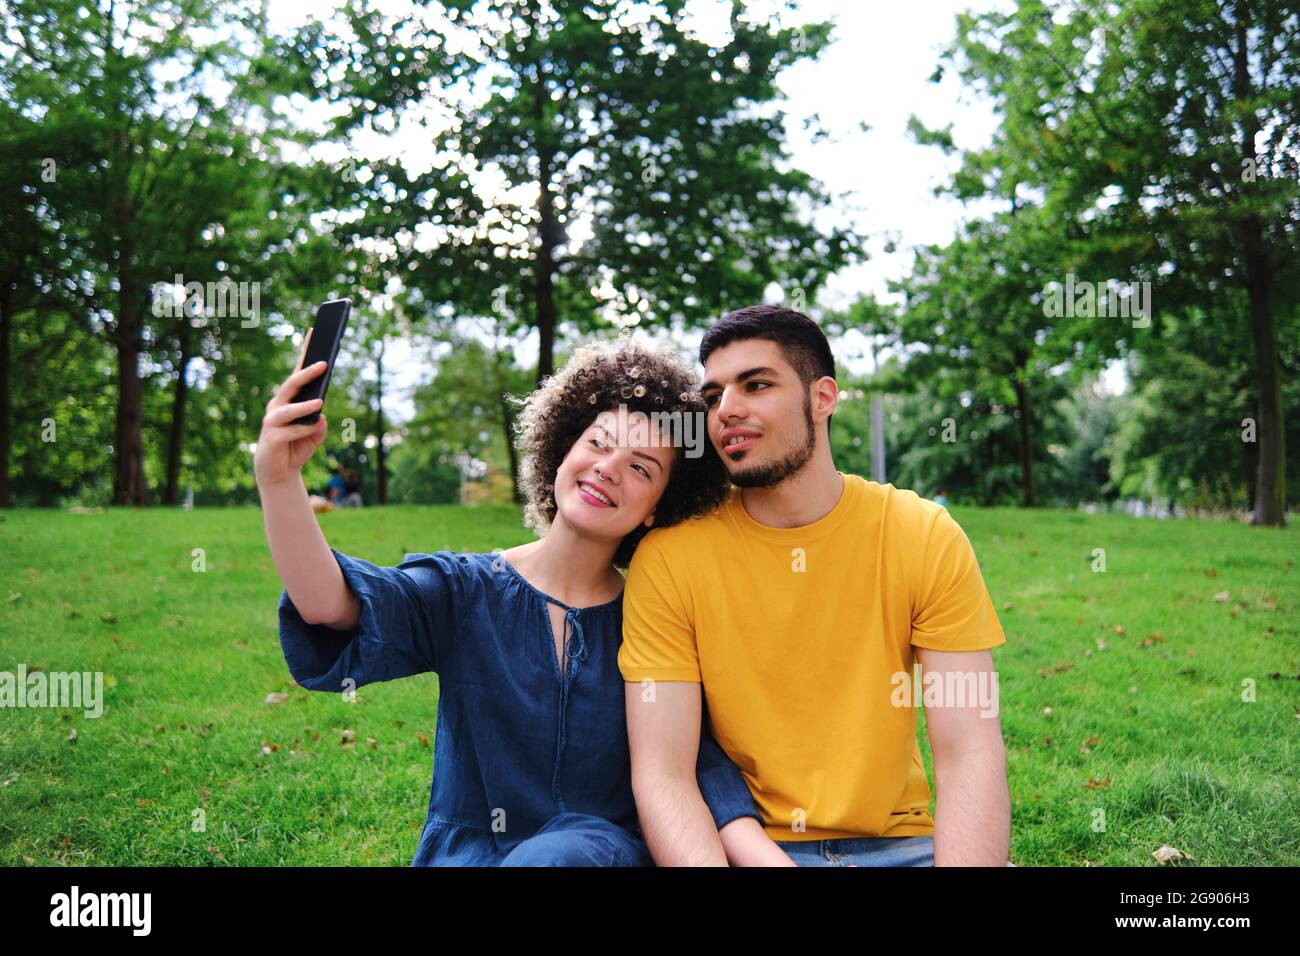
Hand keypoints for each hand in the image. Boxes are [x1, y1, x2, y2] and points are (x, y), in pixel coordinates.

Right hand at [254, 328, 328, 488]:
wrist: (280, 472)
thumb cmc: (297, 446)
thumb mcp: (315, 434)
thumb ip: (320, 423)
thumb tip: (320, 415)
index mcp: (290, 400)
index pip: (299, 371)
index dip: (306, 352)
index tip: (315, 332)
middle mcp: (278, 405)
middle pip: (292, 384)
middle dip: (307, 373)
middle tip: (324, 364)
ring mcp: (273, 420)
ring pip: (289, 408)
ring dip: (305, 405)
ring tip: (321, 402)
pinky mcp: (272, 436)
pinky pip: (290, 430)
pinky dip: (303, 429)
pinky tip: (313, 428)